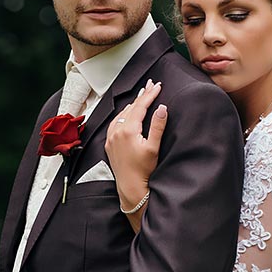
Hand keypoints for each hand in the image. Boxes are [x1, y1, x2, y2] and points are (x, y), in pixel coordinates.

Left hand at [105, 79, 167, 209]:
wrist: (130, 186)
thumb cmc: (143, 169)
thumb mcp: (153, 147)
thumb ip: (157, 126)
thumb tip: (162, 108)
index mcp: (128, 130)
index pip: (141, 106)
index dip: (150, 95)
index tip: (158, 86)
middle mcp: (117, 131)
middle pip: (131, 108)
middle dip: (142, 96)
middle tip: (151, 85)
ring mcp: (111, 137)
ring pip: (122, 114)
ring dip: (132, 105)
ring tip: (141, 97)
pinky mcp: (109, 143)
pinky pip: (115, 123)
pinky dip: (123, 115)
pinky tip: (127, 113)